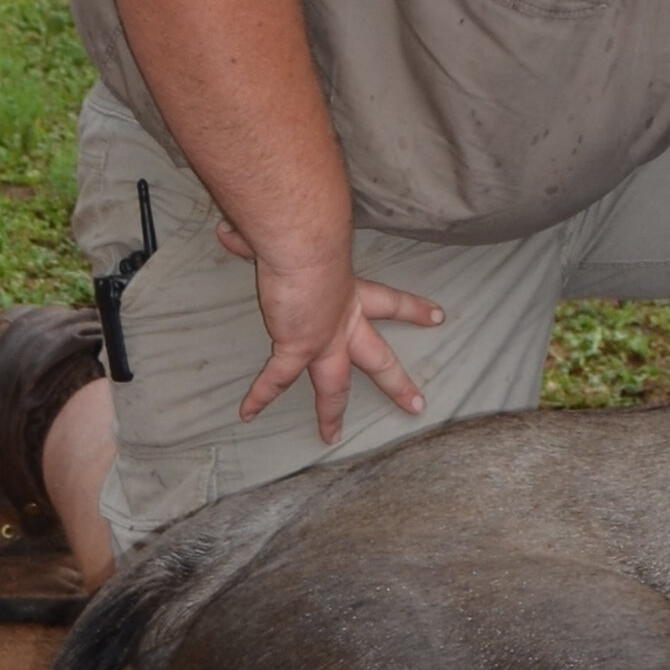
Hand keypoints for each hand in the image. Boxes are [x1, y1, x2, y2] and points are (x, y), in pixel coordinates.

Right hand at [215, 218, 443, 439]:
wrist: (305, 243)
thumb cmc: (306, 233)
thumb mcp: (298, 241)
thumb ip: (263, 242)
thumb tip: (229, 232)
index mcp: (352, 293)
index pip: (392, 303)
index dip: (414, 310)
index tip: (439, 316)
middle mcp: (344, 322)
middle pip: (379, 359)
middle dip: (397, 383)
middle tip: (418, 404)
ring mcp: (323, 340)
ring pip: (334, 386)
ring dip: (331, 413)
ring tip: (331, 437)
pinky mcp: (298, 347)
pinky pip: (276, 379)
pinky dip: (259, 395)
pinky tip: (247, 413)